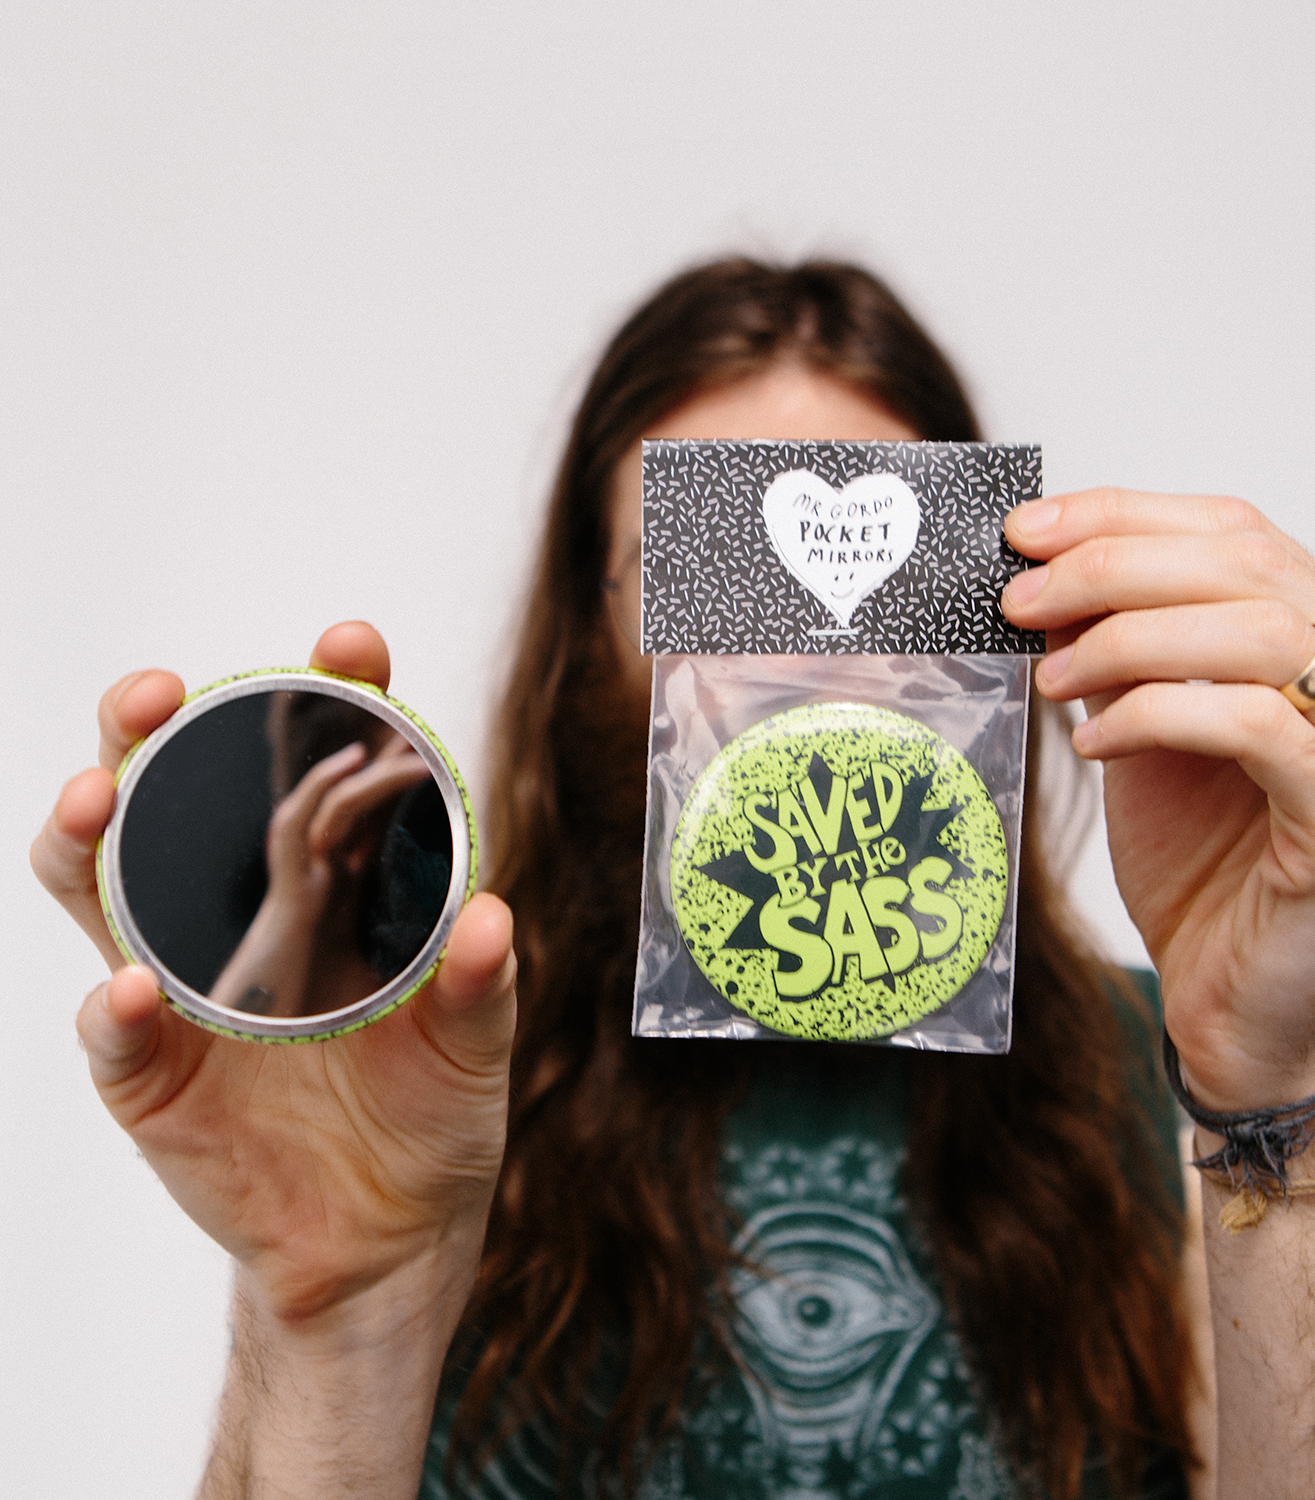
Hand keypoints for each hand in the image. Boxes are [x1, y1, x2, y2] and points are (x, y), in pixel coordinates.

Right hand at [30, 623, 515, 1326]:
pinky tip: (138, 998)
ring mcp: (186, 994)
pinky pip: (115, 1038)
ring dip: (84, 839)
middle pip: (170, 803)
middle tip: (165, 695)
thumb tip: (492, 919)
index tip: (349, 647)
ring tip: (95, 799)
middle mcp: (243, 922)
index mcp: (327, 893)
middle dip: (154, 735)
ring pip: (100, 893)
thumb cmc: (431, 1113)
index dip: (324, 707)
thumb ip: (483, 987)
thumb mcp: (473, 1044)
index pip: (312, 777)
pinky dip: (117, 1015)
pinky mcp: (153, 1079)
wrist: (389, 1234)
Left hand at [1001, 490, 1314, 1111]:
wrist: (1236, 1004)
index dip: (1128, 517)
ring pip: (1261, 634)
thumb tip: (1048, 574)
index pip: (1246, 534)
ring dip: (1130, 641)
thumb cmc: (1203, 866)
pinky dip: (1157, 715)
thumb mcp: (1150, 730)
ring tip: (1054, 675)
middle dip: (1114, 570)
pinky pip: (1257, 726)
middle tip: (1022, 598)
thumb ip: (1126, 652)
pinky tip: (1093, 741)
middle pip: (1252, 569)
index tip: (1028, 530)